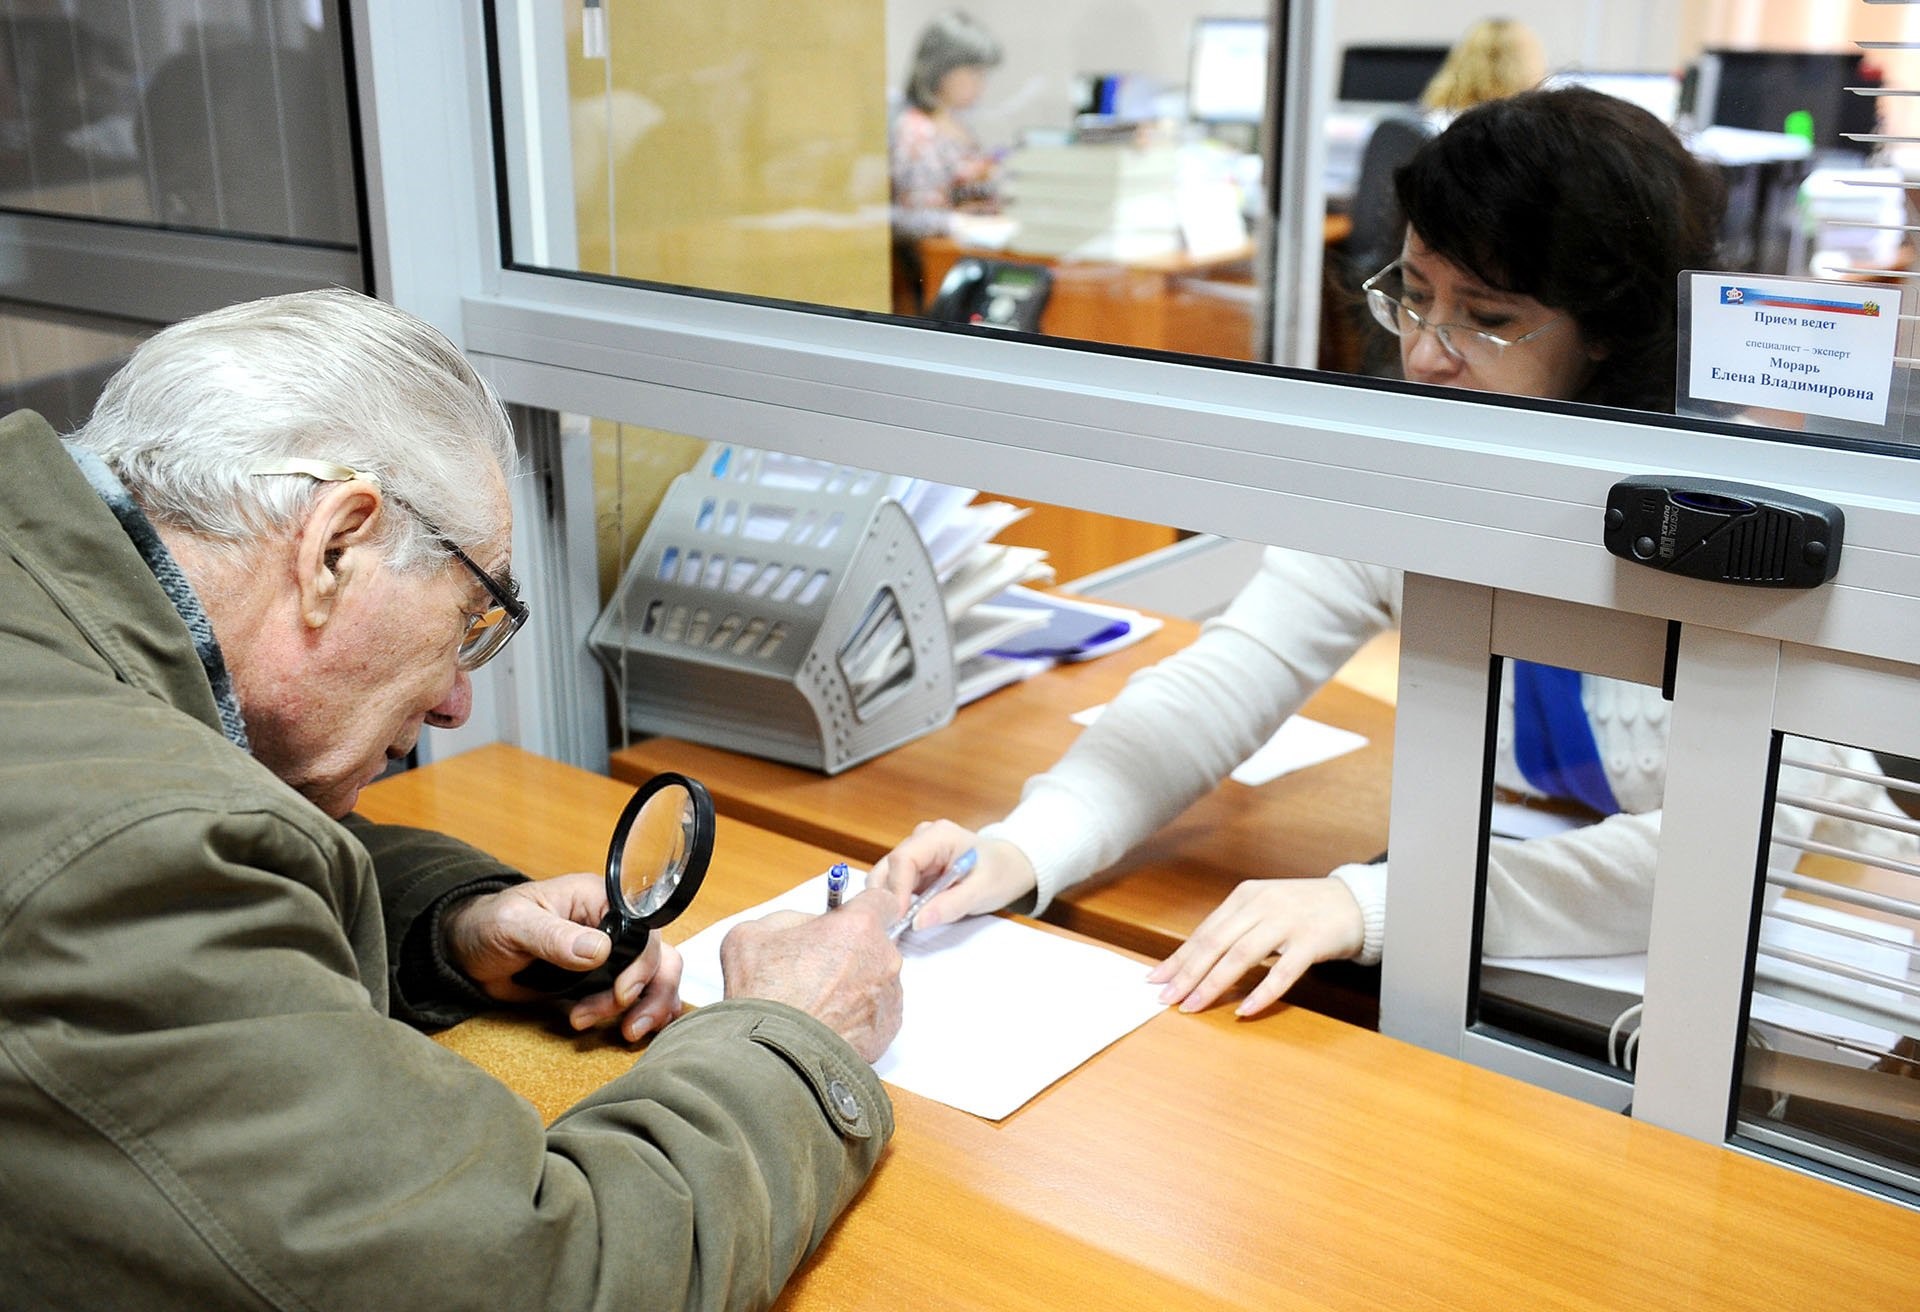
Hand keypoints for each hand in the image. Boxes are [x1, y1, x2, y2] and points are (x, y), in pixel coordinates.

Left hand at [443, 875, 684, 1041]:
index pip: (643, 929)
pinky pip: (638, 997)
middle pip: (660, 957)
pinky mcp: (603, 981)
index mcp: (600, 900)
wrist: (470, 953)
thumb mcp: (515, 925)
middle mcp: (615, 925)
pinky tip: (624, 1031)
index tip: (622, 994)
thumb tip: (598, 951)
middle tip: (627, 1026)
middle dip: (650, 994)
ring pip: (657, 979)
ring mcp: (612, 955)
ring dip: (648, 1008)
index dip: (642, 964)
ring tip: (623, 1033)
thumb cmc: (489, 926)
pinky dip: (641, 1015)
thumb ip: (554, 936)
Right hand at [719, 888, 905, 1061]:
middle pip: (877, 943)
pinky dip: (858, 1016)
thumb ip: (789, 918)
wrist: (773, 1055)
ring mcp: (888, 997)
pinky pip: (877, 1013)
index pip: (881, 900)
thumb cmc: (764, 996)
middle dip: (853, 951)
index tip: (848, 919)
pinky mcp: (887, 1031)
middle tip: (819, 967)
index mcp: (858, 926)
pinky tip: (829, 1022)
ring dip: (856, 985)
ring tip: (820, 1002)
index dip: (862, 909)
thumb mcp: (753, 934)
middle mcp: (883, 959)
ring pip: (877, 979)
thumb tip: (804, 925)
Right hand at [867, 821, 1033, 932]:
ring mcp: (915, 853)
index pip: (903, 860)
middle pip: (887, 868)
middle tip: (888, 930)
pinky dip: (894, 905)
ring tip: (893, 929)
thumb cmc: (1000, 873)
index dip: (896, 890)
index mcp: (939, 836)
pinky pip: (895, 886)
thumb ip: (950, 905)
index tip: (898, 919)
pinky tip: (899, 923)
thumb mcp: (982, 891)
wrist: (1010, 866)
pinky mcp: (914, 868)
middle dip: (884, 899)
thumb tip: (917, 921)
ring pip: (886, 878)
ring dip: (886, 904)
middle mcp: (921, 839)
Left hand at [1148, 878, 1364, 1017]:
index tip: (1155, 979)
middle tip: (1166, 998)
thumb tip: (1194, 961)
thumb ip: (1235, 930)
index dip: (1178, 957)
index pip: (1204, 932)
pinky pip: (1283, 971)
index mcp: (1246, 896)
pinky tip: (1244, 1009)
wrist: (1357, 902)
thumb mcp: (1265, 910)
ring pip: (1241, 955)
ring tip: (1193, 1006)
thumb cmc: (1304, 910)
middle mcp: (1263, 904)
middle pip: (1215, 943)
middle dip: (1187, 973)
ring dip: (1213, 984)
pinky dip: (1262, 992)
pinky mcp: (1312, 940)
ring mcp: (1287, 921)